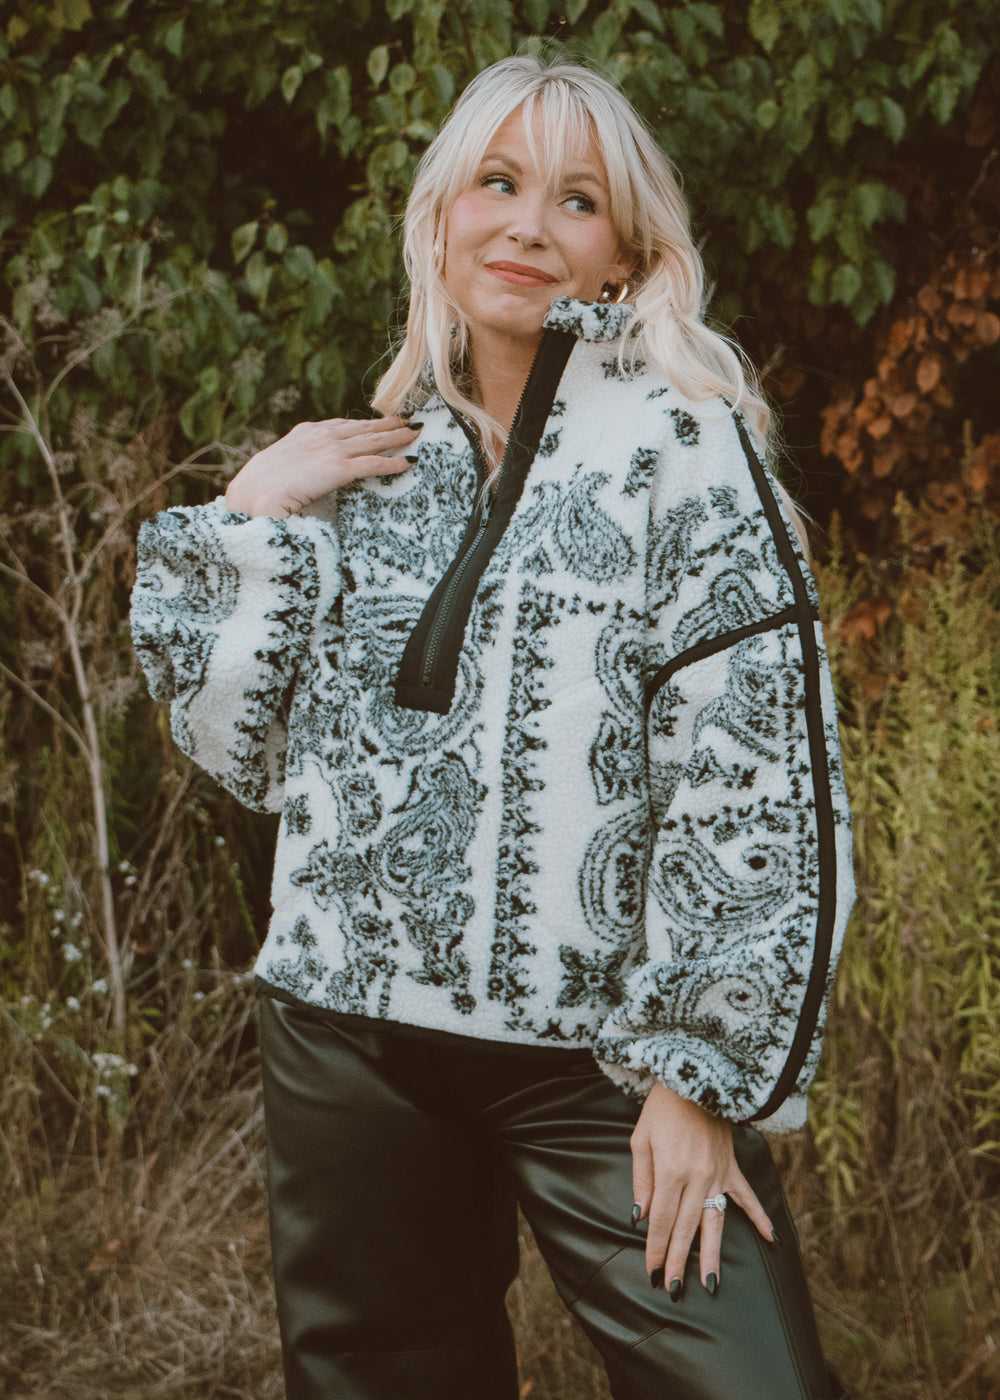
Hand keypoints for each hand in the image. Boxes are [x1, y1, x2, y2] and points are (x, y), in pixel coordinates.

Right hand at [224, 415, 421, 517]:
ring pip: (373, 441)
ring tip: (414, 434)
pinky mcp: (338, 469)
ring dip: (397, 437)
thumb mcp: (279, 466)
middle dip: (387, 424)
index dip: (363, 423)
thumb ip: (296, 463)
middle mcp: (321, 435)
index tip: (379, 421)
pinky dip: (393, 463)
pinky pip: (373, 464)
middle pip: (363, 428)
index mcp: (305, 433)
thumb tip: (302, 472)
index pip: (342, 425)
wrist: (251, 495)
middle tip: (407, 420)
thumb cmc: (258, 488)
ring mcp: (331, 450)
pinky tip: (407, 463)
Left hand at [630, 1083, 774, 1296]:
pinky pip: (747, 1196)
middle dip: (678, 1260)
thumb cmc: (662, 1107)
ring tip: (711, 1283)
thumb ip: (642, 1179)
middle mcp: (697, 1177)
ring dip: (712, 1254)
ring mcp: (718, 1174)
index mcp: (671, 1171)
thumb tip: (640, 1217)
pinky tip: (772, 1241)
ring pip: (715, 1222)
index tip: (651, 1272)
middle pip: (685, 1228)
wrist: (695, 1077)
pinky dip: (760, 1218)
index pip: (660, 1220)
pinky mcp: (732, 1167)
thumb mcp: (641, 1139)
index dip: (654, 1247)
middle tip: (673, 1289)